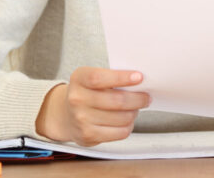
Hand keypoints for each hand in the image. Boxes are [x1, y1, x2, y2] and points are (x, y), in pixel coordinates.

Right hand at [35, 67, 150, 145]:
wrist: (67, 114)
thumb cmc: (89, 92)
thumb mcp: (95, 77)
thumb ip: (113, 77)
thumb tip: (141, 82)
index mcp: (79, 79)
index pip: (99, 78)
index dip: (121, 78)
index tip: (139, 77)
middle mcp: (77, 99)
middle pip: (117, 100)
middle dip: (138, 99)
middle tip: (146, 97)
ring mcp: (81, 119)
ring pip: (122, 117)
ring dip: (134, 112)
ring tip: (134, 108)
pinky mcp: (88, 136)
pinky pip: (120, 132)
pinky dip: (128, 126)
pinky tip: (126, 120)